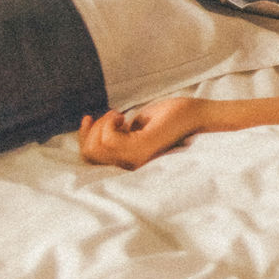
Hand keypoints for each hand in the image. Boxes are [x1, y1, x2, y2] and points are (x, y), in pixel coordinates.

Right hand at [78, 98, 209, 169]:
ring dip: (102, 124)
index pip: (93, 159)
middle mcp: (131, 164)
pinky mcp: (141, 148)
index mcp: (129, 160)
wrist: (194, 114)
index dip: (84, 138)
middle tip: (114, 115)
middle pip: (90, 154)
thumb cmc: (168, 117)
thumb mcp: (134, 124)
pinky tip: (122, 116)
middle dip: (93, 130)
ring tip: (119, 115)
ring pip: (97, 146)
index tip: (88, 117)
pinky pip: (109, 139)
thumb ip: (115, 132)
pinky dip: (109, 123)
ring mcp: (135, 158)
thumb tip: (91, 129)